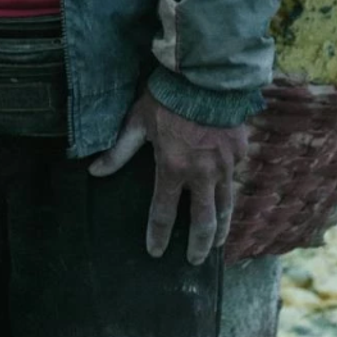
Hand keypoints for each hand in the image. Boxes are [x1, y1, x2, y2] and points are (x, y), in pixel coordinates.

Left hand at [88, 89, 247, 264]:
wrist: (207, 76)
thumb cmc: (167, 98)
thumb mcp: (137, 122)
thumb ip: (119, 150)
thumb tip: (94, 171)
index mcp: (173, 168)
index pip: (163, 211)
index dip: (157, 235)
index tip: (155, 252)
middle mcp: (202, 173)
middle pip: (202, 221)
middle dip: (197, 244)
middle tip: (193, 261)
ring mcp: (226, 164)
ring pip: (225, 205)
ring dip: (220, 227)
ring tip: (216, 242)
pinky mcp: (241, 152)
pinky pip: (235, 178)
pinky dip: (230, 193)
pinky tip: (227, 200)